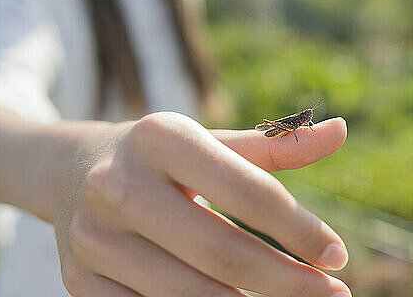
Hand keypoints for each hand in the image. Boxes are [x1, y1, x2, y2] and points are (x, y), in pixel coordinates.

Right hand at [53, 112, 350, 296]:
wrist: (72, 170)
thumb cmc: (161, 156)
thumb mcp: (213, 141)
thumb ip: (277, 144)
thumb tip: (340, 132)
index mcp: (161, 137)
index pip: (248, 191)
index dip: (300, 229)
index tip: (338, 255)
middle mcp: (119, 185)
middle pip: (222, 252)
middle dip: (287, 282)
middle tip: (333, 295)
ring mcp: (93, 238)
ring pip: (188, 294)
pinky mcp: (80, 281)